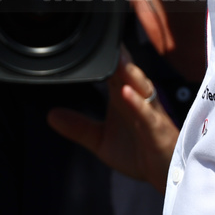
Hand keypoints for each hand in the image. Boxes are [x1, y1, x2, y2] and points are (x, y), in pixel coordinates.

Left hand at [48, 47, 178, 191]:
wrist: (164, 177)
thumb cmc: (138, 152)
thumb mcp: (100, 140)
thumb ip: (78, 127)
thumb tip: (50, 116)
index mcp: (123, 97)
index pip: (112, 70)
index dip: (103, 54)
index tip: (87, 37)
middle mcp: (137, 99)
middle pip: (127, 72)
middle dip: (117, 55)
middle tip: (103, 37)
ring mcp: (149, 113)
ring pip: (141, 86)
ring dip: (129, 72)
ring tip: (117, 59)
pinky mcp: (157, 129)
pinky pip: (148, 113)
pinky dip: (137, 102)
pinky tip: (126, 93)